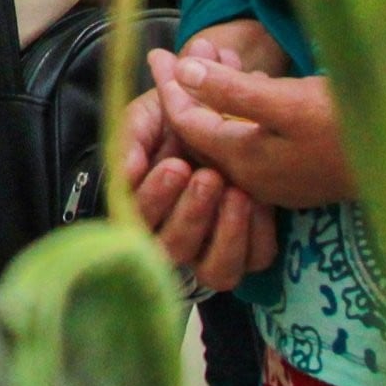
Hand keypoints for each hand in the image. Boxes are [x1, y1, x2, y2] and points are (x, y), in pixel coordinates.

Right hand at [129, 46, 280, 289]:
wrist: (227, 115)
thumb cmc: (180, 119)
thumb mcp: (150, 116)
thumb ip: (131, 138)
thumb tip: (126, 172)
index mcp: (144, 207)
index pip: (138, 220)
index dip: (155, 200)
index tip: (175, 166)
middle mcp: (175, 235)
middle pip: (175, 249)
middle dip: (191, 214)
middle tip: (208, 176)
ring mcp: (214, 249)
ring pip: (216, 270)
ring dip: (226, 234)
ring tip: (236, 193)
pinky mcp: (251, 251)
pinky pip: (255, 259)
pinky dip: (257, 233)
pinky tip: (259, 200)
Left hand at [160, 49, 353, 212]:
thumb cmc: (348, 128)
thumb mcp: (287, 102)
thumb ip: (232, 91)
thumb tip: (184, 72)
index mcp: (243, 160)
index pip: (187, 121)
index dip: (169, 84)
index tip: (155, 52)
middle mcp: (253, 177)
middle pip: (206, 126)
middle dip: (194, 83)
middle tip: (189, 46)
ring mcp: (277, 179)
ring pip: (232, 130)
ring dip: (222, 92)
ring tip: (219, 54)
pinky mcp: (299, 173)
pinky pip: (256, 137)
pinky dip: (247, 108)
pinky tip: (255, 83)